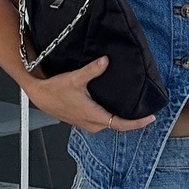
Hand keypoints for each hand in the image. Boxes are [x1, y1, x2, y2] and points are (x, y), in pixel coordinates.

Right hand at [25, 55, 157, 135]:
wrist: (39, 95)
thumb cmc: (54, 90)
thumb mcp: (75, 78)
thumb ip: (92, 70)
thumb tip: (105, 61)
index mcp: (93, 116)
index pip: (121, 124)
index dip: (137, 123)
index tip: (150, 118)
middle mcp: (92, 124)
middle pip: (118, 126)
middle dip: (132, 121)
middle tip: (146, 113)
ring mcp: (87, 124)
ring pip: (109, 124)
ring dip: (121, 120)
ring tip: (133, 111)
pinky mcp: (83, 120)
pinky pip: (102, 122)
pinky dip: (111, 117)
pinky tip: (113, 108)